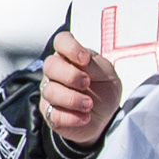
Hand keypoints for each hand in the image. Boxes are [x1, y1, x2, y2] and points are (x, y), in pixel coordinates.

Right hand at [40, 30, 121, 148]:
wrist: (106, 117)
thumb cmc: (104, 90)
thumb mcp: (107, 75)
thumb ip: (95, 66)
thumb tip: (82, 61)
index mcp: (71, 57)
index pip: (62, 41)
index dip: (70, 47)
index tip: (84, 59)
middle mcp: (56, 72)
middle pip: (50, 65)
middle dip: (70, 75)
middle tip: (86, 83)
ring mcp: (50, 92)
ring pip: (50, 91)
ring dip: (73, 99)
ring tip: (89, 104)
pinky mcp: (50, 113)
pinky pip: (53, 114)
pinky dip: (71, 117)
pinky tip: (84, 117)